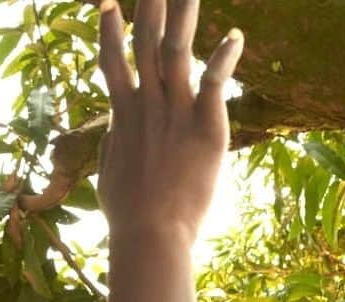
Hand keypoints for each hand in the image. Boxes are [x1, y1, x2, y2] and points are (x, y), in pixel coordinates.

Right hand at [97, 0, 242, 243]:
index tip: (108, 3)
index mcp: (123, 114)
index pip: (113, 60)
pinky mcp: (205, 129)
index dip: (110, 31)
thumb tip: (116, 138)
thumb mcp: (112, 174)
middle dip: (148, 6)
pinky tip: (236, 36)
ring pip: (177, 50)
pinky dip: (225, 59)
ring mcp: (176, 114)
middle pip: (145, 41)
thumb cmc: (130, 216)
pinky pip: (214, 84)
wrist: (150, 234)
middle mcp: (148, 105)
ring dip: (183, 14)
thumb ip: (116, 147)